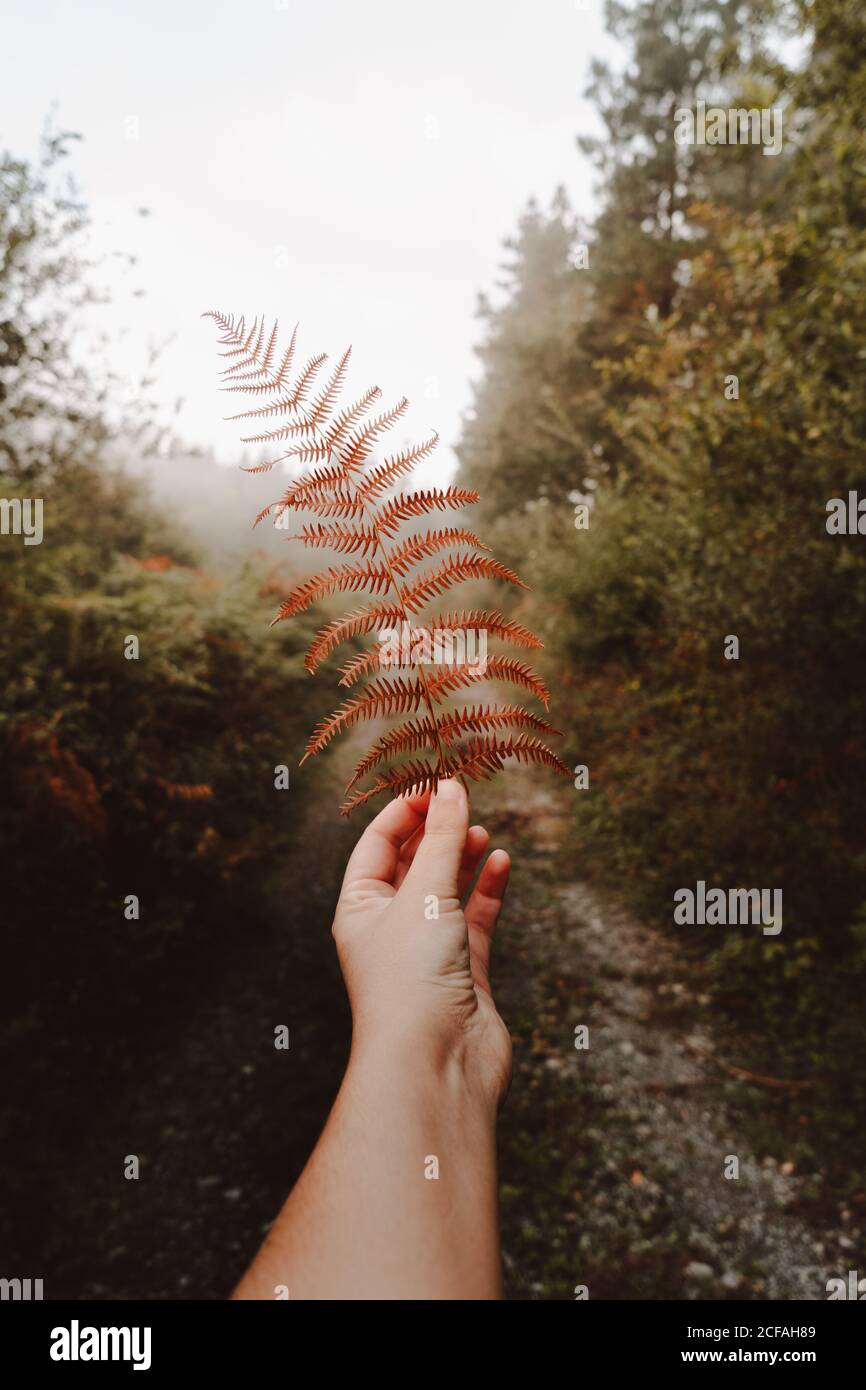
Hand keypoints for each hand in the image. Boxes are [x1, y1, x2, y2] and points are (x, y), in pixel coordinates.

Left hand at [332, 779, 512, 1111]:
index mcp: (360, 908)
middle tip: (466, 799)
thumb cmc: (412, 981)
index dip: (407, 809)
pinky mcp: (463, 970)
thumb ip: (444, 839)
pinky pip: (476, 918)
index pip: (378, 843)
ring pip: (447, 888)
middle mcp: (390, 927)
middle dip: (437, 830)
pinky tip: (502, 863)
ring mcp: (427, 949)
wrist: (435, 1066)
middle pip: (413, 862)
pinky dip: (488, 889)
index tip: (440, 783)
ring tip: (482, 832)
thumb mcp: (426, 895)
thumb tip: (454, 787)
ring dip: (463, 857)